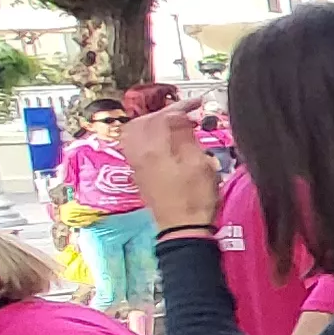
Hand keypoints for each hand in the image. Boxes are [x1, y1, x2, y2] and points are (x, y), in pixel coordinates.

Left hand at [123, 110, 220, 229]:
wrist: (183, 229)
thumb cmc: (194, 199)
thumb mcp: (199, 163)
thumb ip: (186, 135)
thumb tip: (179, 116)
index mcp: (153, 149)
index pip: (161, 116)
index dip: (180, 106)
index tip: (196, 105)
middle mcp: (139, 154)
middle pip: (141, 121)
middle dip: (162, 112)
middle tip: (183, 113)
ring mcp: (137, 165)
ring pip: (134, 134)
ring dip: (152, 124)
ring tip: (173, 125)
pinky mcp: (140, 175)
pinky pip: (135, 146)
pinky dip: (149, 137)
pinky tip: (166, 142)